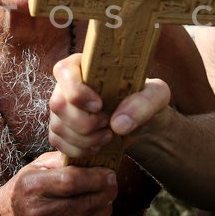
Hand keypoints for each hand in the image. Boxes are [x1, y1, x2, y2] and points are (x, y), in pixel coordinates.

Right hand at [0, 151, 116, 215]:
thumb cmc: (27, 186)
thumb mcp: (38, 165)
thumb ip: (64, 160)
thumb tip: (94, 155)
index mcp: (33, 186)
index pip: (72, 182)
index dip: (96, 178)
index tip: (110, 174)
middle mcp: (37, 212)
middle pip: (84, 203)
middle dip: (106, 194)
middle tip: (113, 186)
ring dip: (104, 211)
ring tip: (107, 201)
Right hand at [48, 54, 171, 157]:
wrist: (143, 123)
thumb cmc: (146, 100)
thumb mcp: (157, 95)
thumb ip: (143, 104)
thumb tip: (118, 123)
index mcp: (85, 65)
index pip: (64, 71)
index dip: (76, 90)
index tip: (99, 105)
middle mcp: (67, 85)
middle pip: (58, 104)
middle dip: (85, 123)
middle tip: (109, 125)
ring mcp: (61, 108)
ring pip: (58, 127)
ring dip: (85, 139)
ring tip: (108, 136)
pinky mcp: (60, 129)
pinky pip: (58, 142)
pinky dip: (79, 150)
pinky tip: (97, 146)